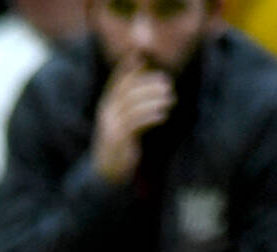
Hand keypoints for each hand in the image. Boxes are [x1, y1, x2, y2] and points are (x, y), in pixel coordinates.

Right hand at [92, 54, 174, 183]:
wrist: (106, 171)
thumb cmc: (120, 143)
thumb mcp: (125, 121)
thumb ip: (134, 104)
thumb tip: (152, 86)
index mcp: (107, 106)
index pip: (117, 82)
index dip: (127, 68)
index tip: (140, 56)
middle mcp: (107, 113)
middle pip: (128, 91)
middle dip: (148, 84)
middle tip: (168, 83)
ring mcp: (111, 126)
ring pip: (133, 105)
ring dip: (153, 100)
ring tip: (170, 99)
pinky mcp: (118, 139)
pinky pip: (135, 123)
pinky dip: (150, 116)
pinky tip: (163, 116)